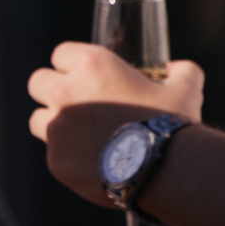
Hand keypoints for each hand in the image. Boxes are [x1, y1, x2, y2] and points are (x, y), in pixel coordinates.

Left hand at [27, 43, 206, 208]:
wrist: (166, 171)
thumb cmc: (172, 124)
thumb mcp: (185, 88)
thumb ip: (181, 71)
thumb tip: (177, 69)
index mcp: (91, 65)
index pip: (61, 54)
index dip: (72, 64)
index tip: (84, 76)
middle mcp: (66, 92)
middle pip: (38, 83)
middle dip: (53, 91)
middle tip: (76, 104)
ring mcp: (57, 128)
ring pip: (38, 119)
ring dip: (55, 124)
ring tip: (81, 136)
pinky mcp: (56, 160)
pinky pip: (53, 153)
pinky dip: (68, 157)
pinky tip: (92, 162)